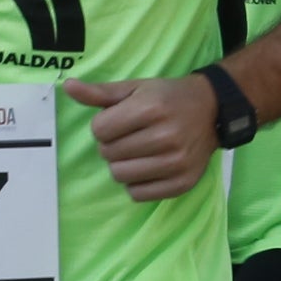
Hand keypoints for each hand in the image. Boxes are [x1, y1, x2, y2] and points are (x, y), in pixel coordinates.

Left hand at [64, 75, 219, 202]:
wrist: (213, 110)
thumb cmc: (167, 97)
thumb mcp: (135, 88)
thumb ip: (100, 92)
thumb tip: (67, 86)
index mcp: (151, 109)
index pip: (99, 130)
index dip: (105, 125)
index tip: (122, 121)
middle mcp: (165, 136)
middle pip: (108, 154)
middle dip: (113, 145)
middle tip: (132, 136)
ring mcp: (176, 162)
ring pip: (121, 175)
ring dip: (123, 165)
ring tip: (139, 153)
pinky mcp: (183, 182)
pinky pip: (139, 194)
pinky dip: (138, 183)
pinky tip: (149, 168)